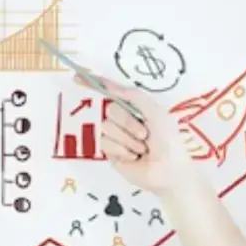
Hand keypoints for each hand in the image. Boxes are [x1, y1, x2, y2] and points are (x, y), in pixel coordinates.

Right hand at [80, 74, 198, 195]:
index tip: (76, 77)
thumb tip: (109, 84)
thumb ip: (133, 95)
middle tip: (144, 134)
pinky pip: (105, 142)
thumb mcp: (155, 110)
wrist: (168, 168)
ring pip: (106, 127)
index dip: (94, 84)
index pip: (111, 92)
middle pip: (110, 110)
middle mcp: (124, 121)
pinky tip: (134, 158)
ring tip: (142, 149)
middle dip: (127, 122)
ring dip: (127, 138)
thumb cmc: (168, 139)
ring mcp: (116, 137)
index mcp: (135, 108)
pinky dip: (122, 149)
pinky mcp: (111, 153)